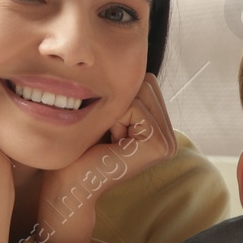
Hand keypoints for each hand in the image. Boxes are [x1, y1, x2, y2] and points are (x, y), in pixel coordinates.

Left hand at [36, 73, 179, 242]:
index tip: (108, 129)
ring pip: (140, 92)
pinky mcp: (158, 144)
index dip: (119, 98)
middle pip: (146, 84)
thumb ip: (127, 94)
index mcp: (162, 130)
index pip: (147, 83)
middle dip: (120, 102)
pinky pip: (134, 106)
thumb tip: (132, 58)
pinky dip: (115, 119)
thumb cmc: (81, 149)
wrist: (71, 184)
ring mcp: (168, 143)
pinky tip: (110, 144)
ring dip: (116, 111)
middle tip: (108, 135)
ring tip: (110, 139)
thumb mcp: (109, 116)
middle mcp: (171, 138)